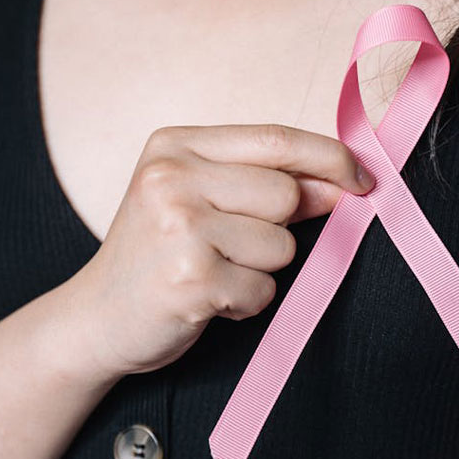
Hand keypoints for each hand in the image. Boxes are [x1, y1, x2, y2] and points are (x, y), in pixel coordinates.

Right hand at [64, 123, 374, 377]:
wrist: (95, 318)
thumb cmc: (154, 256)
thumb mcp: (193, 197)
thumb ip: (260, 181)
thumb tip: (343, 182)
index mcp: (173, 145)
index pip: (275, 139)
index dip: (330, 158)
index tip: (363, 179)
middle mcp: (171, 178)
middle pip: (286, 194)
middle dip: (279, 229)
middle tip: (232, 247)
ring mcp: (178, 228)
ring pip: (281, 246)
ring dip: (259, 271)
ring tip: (211, 273)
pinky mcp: (191, 279)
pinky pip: (263, 290)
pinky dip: (245, 303)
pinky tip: (205, 300)